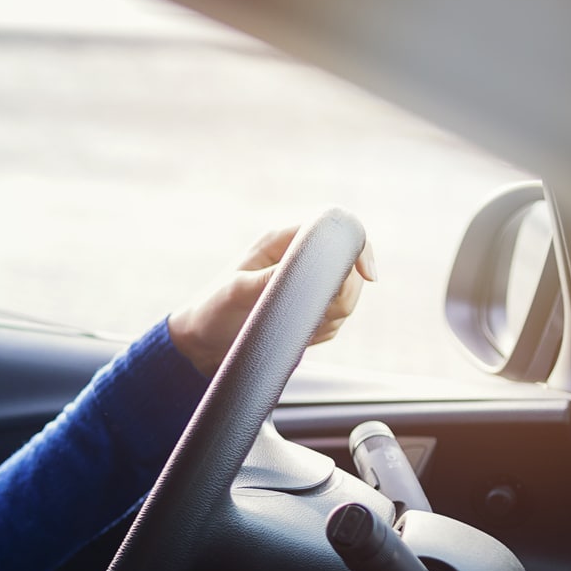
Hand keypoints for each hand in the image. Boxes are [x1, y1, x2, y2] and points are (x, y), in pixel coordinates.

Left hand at [167, 225, 376, 377]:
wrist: (202, 343)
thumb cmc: (212, 311)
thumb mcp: (237, 292)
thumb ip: (275, 279)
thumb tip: (311, 271)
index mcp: (282, 240)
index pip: (338, 227)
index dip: (359, 247)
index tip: (368, 276)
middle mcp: (299, 258)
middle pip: (352, 268)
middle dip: (341, 295)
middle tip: (309, 313)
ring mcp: (308, 284)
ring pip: (349, 298)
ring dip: (329, 317)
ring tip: (292, 325)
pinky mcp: (311, 309)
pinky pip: (337, 321)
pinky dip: (322, 331)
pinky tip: (295, 335)